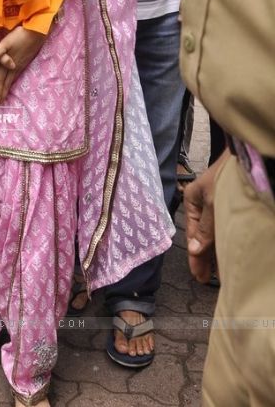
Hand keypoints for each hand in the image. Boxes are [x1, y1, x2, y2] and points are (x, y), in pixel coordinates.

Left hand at [0, 25, 44, 102]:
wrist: (36, 32)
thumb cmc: (19, 36)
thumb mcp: (7, 42)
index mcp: (7, 63)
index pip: (0, 79)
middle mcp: (14, 66)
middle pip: (6, 82)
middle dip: (1, 92)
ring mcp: (20, 64)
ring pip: (11, 79)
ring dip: (7, 88)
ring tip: (4, 96)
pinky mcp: (24, 61)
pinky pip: (16, 74)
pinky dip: (12, 81)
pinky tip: (12, 81)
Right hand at [184, 152, 228, 282]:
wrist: (246, 156)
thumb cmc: (225, 177)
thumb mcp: (213, 204)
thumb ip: (205, 228)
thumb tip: (194, 250)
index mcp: (192, 200)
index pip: (191, 234)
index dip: (195, 257)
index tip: (199, 277)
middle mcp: (203, 204)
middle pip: (202, 235)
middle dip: (206, 257)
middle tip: (208, 280)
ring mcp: (217, 204)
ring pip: (215, 233)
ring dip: (217, 251)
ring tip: (221, 272)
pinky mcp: (230, 205)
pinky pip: (225, 227)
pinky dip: (226, 241)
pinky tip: (230, 252)